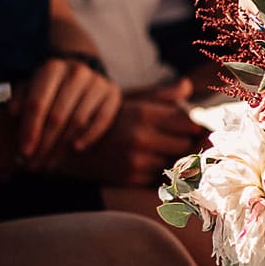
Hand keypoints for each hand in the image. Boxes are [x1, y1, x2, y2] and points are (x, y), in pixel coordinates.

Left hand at [12, 57, 122, 169]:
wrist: (81, 78)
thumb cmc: (50, 89)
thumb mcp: (31, 89)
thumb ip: (20, 99)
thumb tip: (14, 113)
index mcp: (52, 68)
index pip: (37, 103)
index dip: (29, 130)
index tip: (24, 151)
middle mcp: (77, 71)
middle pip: (58, 115)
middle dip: (45, 143)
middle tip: (36, 163)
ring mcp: (98, 82)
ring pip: (78, 120)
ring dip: (62, 146)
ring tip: (50, 162)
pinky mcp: (113, 94)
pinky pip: (102, 120)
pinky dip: (89, 137)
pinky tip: (75, 150)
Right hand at [58, 78, 205, 186]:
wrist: (68, 146)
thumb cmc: (106, 120)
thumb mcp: (130, 100)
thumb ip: (162, 96)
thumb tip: (188, 86)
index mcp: (144, 113)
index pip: (190, 123)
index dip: (197, 127)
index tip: (197, 127)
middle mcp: (141, 137)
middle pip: (187, 146)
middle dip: (190, 145)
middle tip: (189, 142)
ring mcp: (135, 161)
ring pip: (176, 165)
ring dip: (178, 161)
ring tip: (172, 153)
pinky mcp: (130, 179)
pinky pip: (160, 179)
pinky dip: (163, 174)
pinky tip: (157, 164)